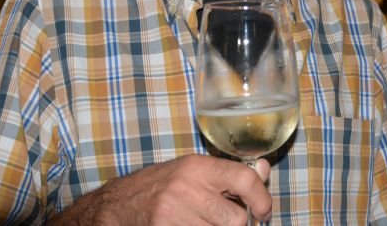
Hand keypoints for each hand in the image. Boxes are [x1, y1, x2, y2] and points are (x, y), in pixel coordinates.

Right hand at [50, 154, 270, 225]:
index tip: (263, 210)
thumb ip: (229, 173)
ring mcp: (174, 215)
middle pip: (237, 219)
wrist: (121, 204)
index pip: (245, 179)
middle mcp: (187, 189)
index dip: (262, 198)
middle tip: (226, 219)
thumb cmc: (163, 185)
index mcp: (197, 167)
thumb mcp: (195, 170)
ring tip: (206, 222)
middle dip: (237, 223)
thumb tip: (264, 169)